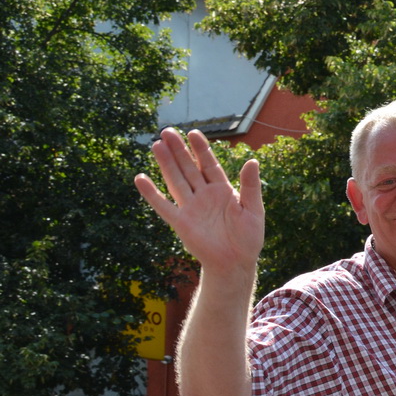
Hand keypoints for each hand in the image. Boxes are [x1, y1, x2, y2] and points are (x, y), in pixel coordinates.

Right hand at [136, 128, 264, 272]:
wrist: (236, 263)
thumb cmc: (248, 238)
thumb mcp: (254, 209)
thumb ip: (251, 186)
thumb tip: (252, 160)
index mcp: (222, 190)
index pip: (209, 164)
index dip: (201, 149)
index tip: (193, 133)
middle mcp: (204, 195)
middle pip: (189, 168)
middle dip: (179, 150)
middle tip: (167, 131)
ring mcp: (191, 207)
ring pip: (176, 180)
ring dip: (166, 164)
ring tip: (156, 145)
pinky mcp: (181, 222)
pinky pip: (163, 206)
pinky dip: (151, 193)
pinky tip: (141, 178)